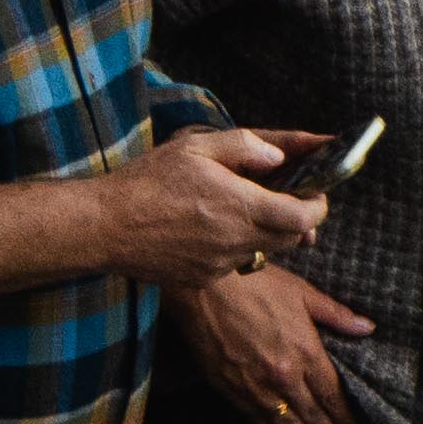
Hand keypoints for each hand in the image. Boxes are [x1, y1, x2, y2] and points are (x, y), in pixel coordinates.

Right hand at [103, 124, 328, 292]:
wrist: (104, 226)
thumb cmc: (147, 181)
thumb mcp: (196, 147)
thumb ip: (244, 146)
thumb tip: (279, 157)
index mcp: (240, 207)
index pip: (303, 217)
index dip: (318, 206)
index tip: (316, 194)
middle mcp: (236, 242)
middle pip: (290, 238)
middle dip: (296, 220)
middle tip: (285, 198)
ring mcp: (220, 265)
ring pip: (263, 252)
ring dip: (265, 233)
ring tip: (241, 209)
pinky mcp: (203, 278)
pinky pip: (234, 264)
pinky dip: (235, 247)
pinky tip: (210, 230)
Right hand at [179, 262, 369, 423]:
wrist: (201, 287)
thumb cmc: (254, 284)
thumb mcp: (301, 292)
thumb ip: (336, 315)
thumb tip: (367, 328)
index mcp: (305, 352)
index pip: (332, 395)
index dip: (345, 415)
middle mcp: (284, 377)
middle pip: (314, 416)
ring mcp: (256, 388)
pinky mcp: (231, 392)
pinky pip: (259, 423)